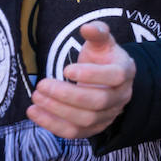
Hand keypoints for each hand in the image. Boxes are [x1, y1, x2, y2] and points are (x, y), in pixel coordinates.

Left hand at [28, 22, 135, 138]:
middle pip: (98, 101)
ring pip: (86, 120)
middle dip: (67, 95)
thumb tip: (87, 27)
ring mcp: (109, 115)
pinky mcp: (95, 129)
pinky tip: (34, 112)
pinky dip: (53, 125)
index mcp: (126, 72)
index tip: (65, 69)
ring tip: (36, 97)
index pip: (115, 76)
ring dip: (58, 110)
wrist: (107, 81)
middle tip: (42, 85)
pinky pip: (75, 133)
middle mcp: (122, 96)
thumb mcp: (101, 42)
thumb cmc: (102, 59)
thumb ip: (97, 32)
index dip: (91, 74)